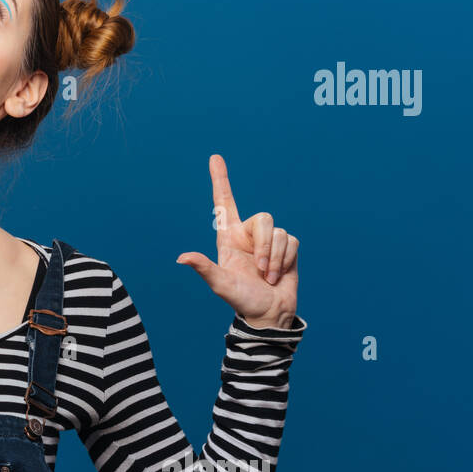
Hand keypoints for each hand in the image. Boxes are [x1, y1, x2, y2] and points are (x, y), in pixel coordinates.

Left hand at [175, 154, 298, 328]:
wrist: (269, 314)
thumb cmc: (241, 300)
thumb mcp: (220, 285)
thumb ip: (204, 268)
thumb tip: (181, 258)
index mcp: (228, 238)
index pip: (224, 204)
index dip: (221, 180)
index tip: (215, 157)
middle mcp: (248, 235)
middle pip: (263, 218)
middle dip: (264, 245)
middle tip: (259, 270)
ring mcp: (267, 241)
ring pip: (278, 231)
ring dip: (275, 257)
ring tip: (268, 276)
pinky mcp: (286, 248)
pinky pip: (291, 241)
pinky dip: (286, 260)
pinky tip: (279, 274)